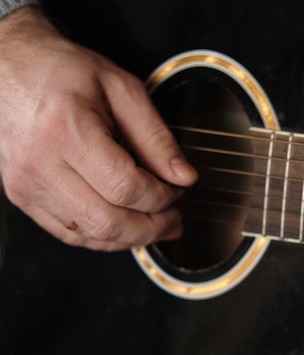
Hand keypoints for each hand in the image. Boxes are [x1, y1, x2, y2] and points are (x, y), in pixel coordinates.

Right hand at [0, 7, 197, 250]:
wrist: (6, 66)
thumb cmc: (60, 70)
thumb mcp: (121, 89)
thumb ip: (156, 136)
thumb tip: (183, 175)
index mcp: (66, 130)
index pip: (126, 187)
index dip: (162, 197)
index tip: (178, 190)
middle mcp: (40, 163)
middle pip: (107, 221)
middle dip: (152, 227)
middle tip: (175, 218)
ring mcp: (26, 183)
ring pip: (89, 235)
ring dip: (130, 236)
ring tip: (156, 223)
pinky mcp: (21, 195)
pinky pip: (68, 233)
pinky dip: (103, 236)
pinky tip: (124, 224)